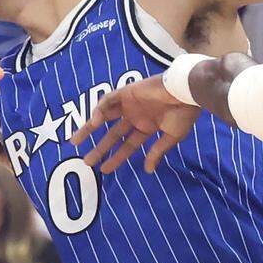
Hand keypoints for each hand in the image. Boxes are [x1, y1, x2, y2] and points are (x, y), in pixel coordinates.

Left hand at [70, 74, 199, 173]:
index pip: (128, 145)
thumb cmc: (183, 114)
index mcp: (147, 127)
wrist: (186, 91)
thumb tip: (148, 170)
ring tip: (76, 142)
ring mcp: (130, 104)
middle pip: (112, 134)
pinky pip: (108, 100)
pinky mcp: (126, 92)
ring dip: (89, 128)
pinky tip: (95, 122)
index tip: (104, 169)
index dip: (116, 157)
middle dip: (100, 148)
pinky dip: (100, 110)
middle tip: (86, 162)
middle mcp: (136, 117)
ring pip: (104, 117)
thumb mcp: (171, 137)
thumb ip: (157, 152)